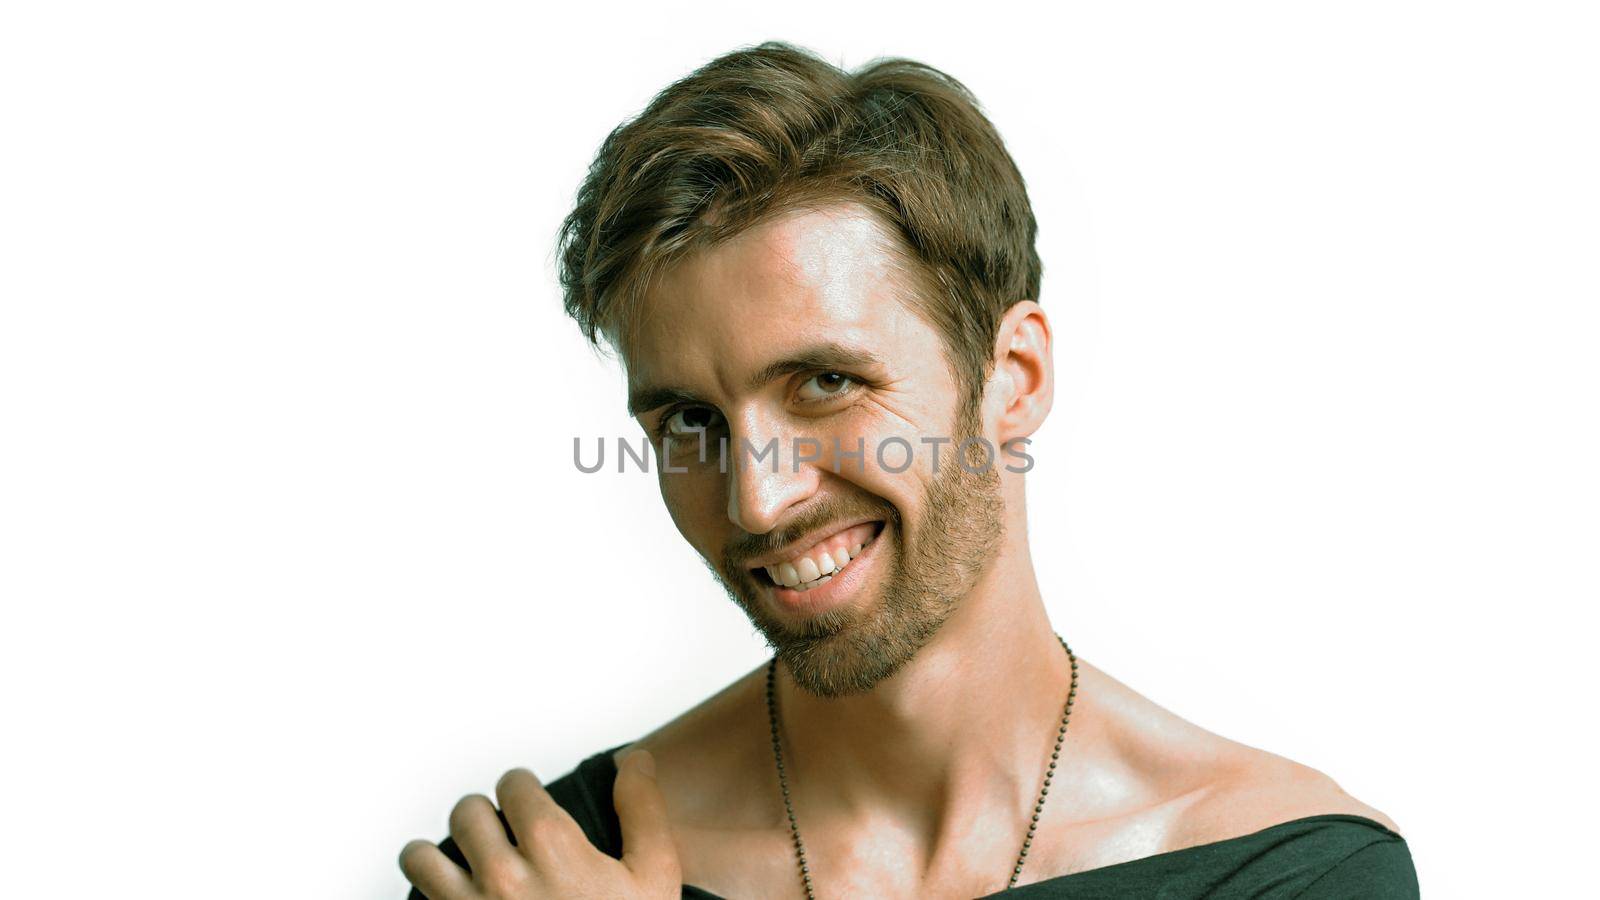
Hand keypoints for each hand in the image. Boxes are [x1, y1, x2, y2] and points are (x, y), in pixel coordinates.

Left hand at [400, 750, 680, 898]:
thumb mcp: (653, 877)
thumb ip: (642, 812)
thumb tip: (635, 761)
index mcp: (551, 848)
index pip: (513, 784)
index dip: (524, 788)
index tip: (530, 802)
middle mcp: (502, 876)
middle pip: (467, 812)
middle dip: (486, 816)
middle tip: (504, 833)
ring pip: (421, 855)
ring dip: (441, 852)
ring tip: (466, 861)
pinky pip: (416, 897)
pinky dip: (430, 892)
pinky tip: (455, 895)